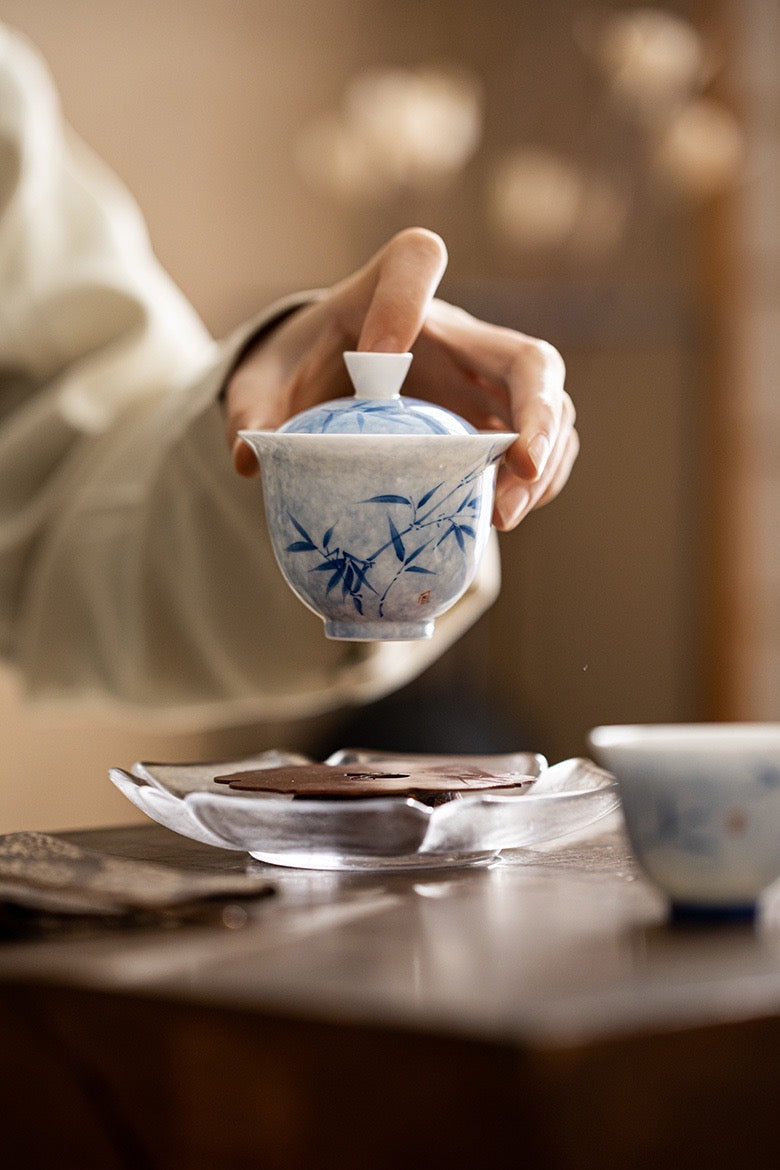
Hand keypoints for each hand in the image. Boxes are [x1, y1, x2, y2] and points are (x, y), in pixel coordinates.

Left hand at [223, 228, 577, 529]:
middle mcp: (455, 335)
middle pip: (528, 354)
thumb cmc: (298, 366)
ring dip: (544, 461)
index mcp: (388, 296)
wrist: (325, 379)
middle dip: (537, 412)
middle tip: (516, 467)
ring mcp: (483, 382)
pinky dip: (538, 480)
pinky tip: (505, 514)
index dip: (403, 301)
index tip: (375, 365)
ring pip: (550, 406)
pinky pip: (542, 444)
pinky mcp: (491, 423)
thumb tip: (249, 459)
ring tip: (506, 513)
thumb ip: (251, 409)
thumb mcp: (262, 381)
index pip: (415, 258)